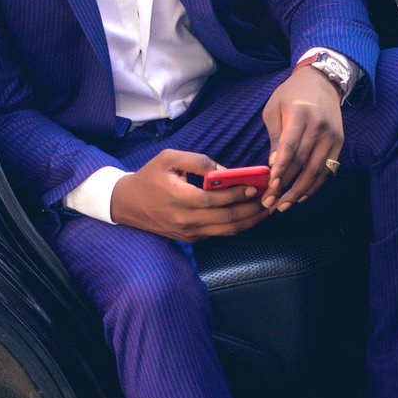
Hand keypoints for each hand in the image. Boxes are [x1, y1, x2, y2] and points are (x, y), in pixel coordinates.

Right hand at [110, 149, 268, 240]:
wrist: (127, 204)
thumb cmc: (149, 176)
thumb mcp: (169, 158)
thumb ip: (198, 161)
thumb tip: (225, 171)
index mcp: (179, 198)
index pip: (215, 200)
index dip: (237, 194)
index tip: (254, 186)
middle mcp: (185, 220)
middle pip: (227, 220)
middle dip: (252, 209)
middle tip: (271, 198)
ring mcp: (188, 233)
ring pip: (227, 231)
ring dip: (250, 221)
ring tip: (267, 209)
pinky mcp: (190, 239)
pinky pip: (219, 233)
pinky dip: (237, 225)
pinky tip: (250, 215)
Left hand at [262, 67, 343, 210]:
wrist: (321, 81)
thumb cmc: (290, 95)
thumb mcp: (274, 109)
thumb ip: (275, 137)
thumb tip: (274, 165)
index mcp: (301, 114)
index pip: (291, 147)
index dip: (281, 169)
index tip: (270, 186)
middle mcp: (320, 126)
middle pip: (304, 163)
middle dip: (286, 186)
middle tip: (271, 203)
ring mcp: (333, 136)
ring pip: (317, 170)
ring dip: (300, 191)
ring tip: (284, 205)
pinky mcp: (339, 142)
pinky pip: (328, 170)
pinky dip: (315, 185)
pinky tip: (302, 196)